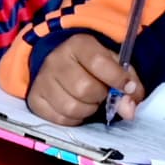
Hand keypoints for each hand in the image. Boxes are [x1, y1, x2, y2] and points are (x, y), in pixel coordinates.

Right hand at [23, 26, 140, 125]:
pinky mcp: (35, 99)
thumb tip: (129, 111)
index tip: (129, 88)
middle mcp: (55, 60)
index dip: (118, 79)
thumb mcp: (113, 64)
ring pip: (71, 108)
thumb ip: (128, 82)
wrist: (61, 63)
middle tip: (102, 93)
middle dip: (100, 96)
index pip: (99, 63)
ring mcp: (42, 80)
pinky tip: (77, 109)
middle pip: (84, 89)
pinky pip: (60, 119)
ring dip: (88, 110)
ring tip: (90, 101)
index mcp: (78, 44)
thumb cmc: (92, 64)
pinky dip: (74, 119)